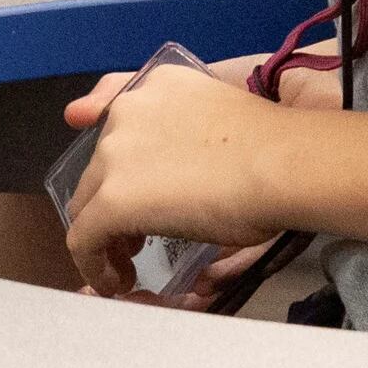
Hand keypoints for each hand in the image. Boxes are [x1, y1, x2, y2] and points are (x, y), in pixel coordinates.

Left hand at [54, 62, 292, 296]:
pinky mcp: (113, 199)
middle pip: (99, 169)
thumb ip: (189, 134)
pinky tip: (115, 281)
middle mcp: (127, 111)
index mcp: (157, 85)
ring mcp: (114, 154)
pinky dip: (95, 266)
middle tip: (136, 239)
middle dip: (112, 205)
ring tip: (127, 264)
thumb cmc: (272, 148)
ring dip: (104, 236)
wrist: (284, 164)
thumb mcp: (228, 123)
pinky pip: (84, 240)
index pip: (115, 121)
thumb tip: (144, 155)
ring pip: (87, 203)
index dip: (122, 167)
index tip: (136, 193)